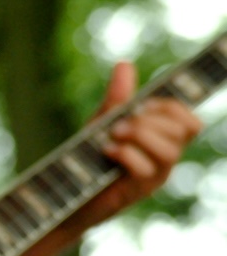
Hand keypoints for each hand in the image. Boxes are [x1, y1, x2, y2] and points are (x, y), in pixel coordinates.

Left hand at [86, 62, 202, 224]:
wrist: (65, 191)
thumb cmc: (88, 158)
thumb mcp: (102, 122)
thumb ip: (117, 97)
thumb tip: (124, 64)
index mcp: (161, 141)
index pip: (189, 121)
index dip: (170, 107)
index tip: (141, 105)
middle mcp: (164, 160)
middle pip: (183, 131)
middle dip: (150, 119)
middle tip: (118, 124)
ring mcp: (154, 177)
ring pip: (169, 151)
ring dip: (140, 135)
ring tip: (112, 135)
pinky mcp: (137, 192)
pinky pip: (146, 170)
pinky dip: (125, 154)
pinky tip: (106, 151)